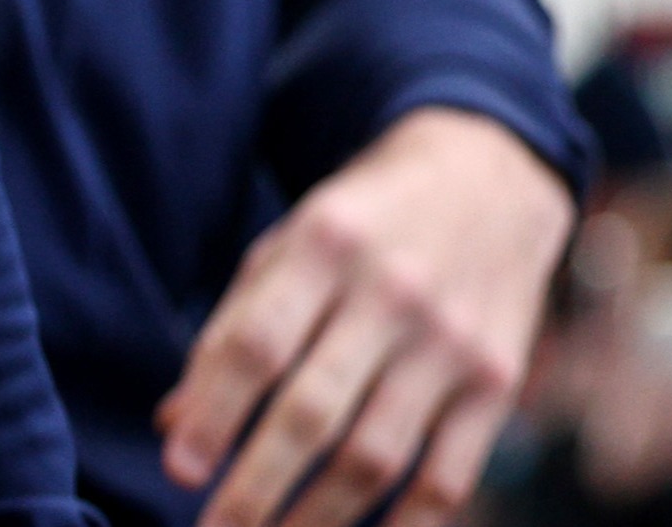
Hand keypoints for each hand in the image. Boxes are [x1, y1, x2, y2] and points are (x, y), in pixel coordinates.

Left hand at [157, 107, 574, 526]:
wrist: (490, 179)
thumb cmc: (363, 222)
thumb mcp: (289, 244)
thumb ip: (233, 328)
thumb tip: (173, 424)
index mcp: (324, 244)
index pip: (258, 343)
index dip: (214, 413)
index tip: (180, 470)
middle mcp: (392, 293)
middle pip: (313, 412)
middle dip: (256, 486)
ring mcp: (451, 342)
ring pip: (376, 457)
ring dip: (318, 518)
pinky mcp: (498, 382)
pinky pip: (448, 477)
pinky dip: (405, 525)